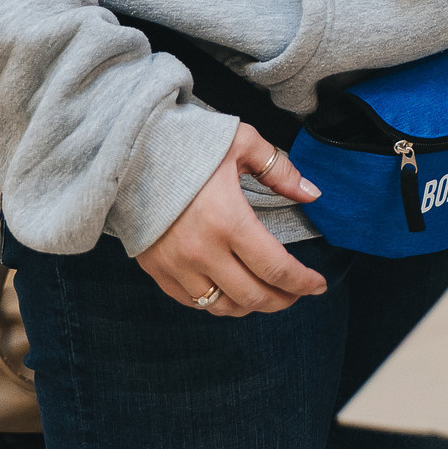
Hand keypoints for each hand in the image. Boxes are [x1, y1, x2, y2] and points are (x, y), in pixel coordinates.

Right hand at [138, 124, 325, 315]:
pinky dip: (217, 302)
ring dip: (251, 306)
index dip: (302, 282)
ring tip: (266, 293)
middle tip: (297, 293)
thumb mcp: (241, 143)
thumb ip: (279, 171)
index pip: (276, 268)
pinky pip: (192, 301)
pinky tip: (230, 290)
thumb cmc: (189, 142)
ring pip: (222, 306)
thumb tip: (311, 194)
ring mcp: (176, 265)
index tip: (318, 285)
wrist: (129, 149)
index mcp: (228, 221)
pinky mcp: (156, 269)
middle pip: (253, 297)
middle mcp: (202, 251)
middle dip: (283, 300)